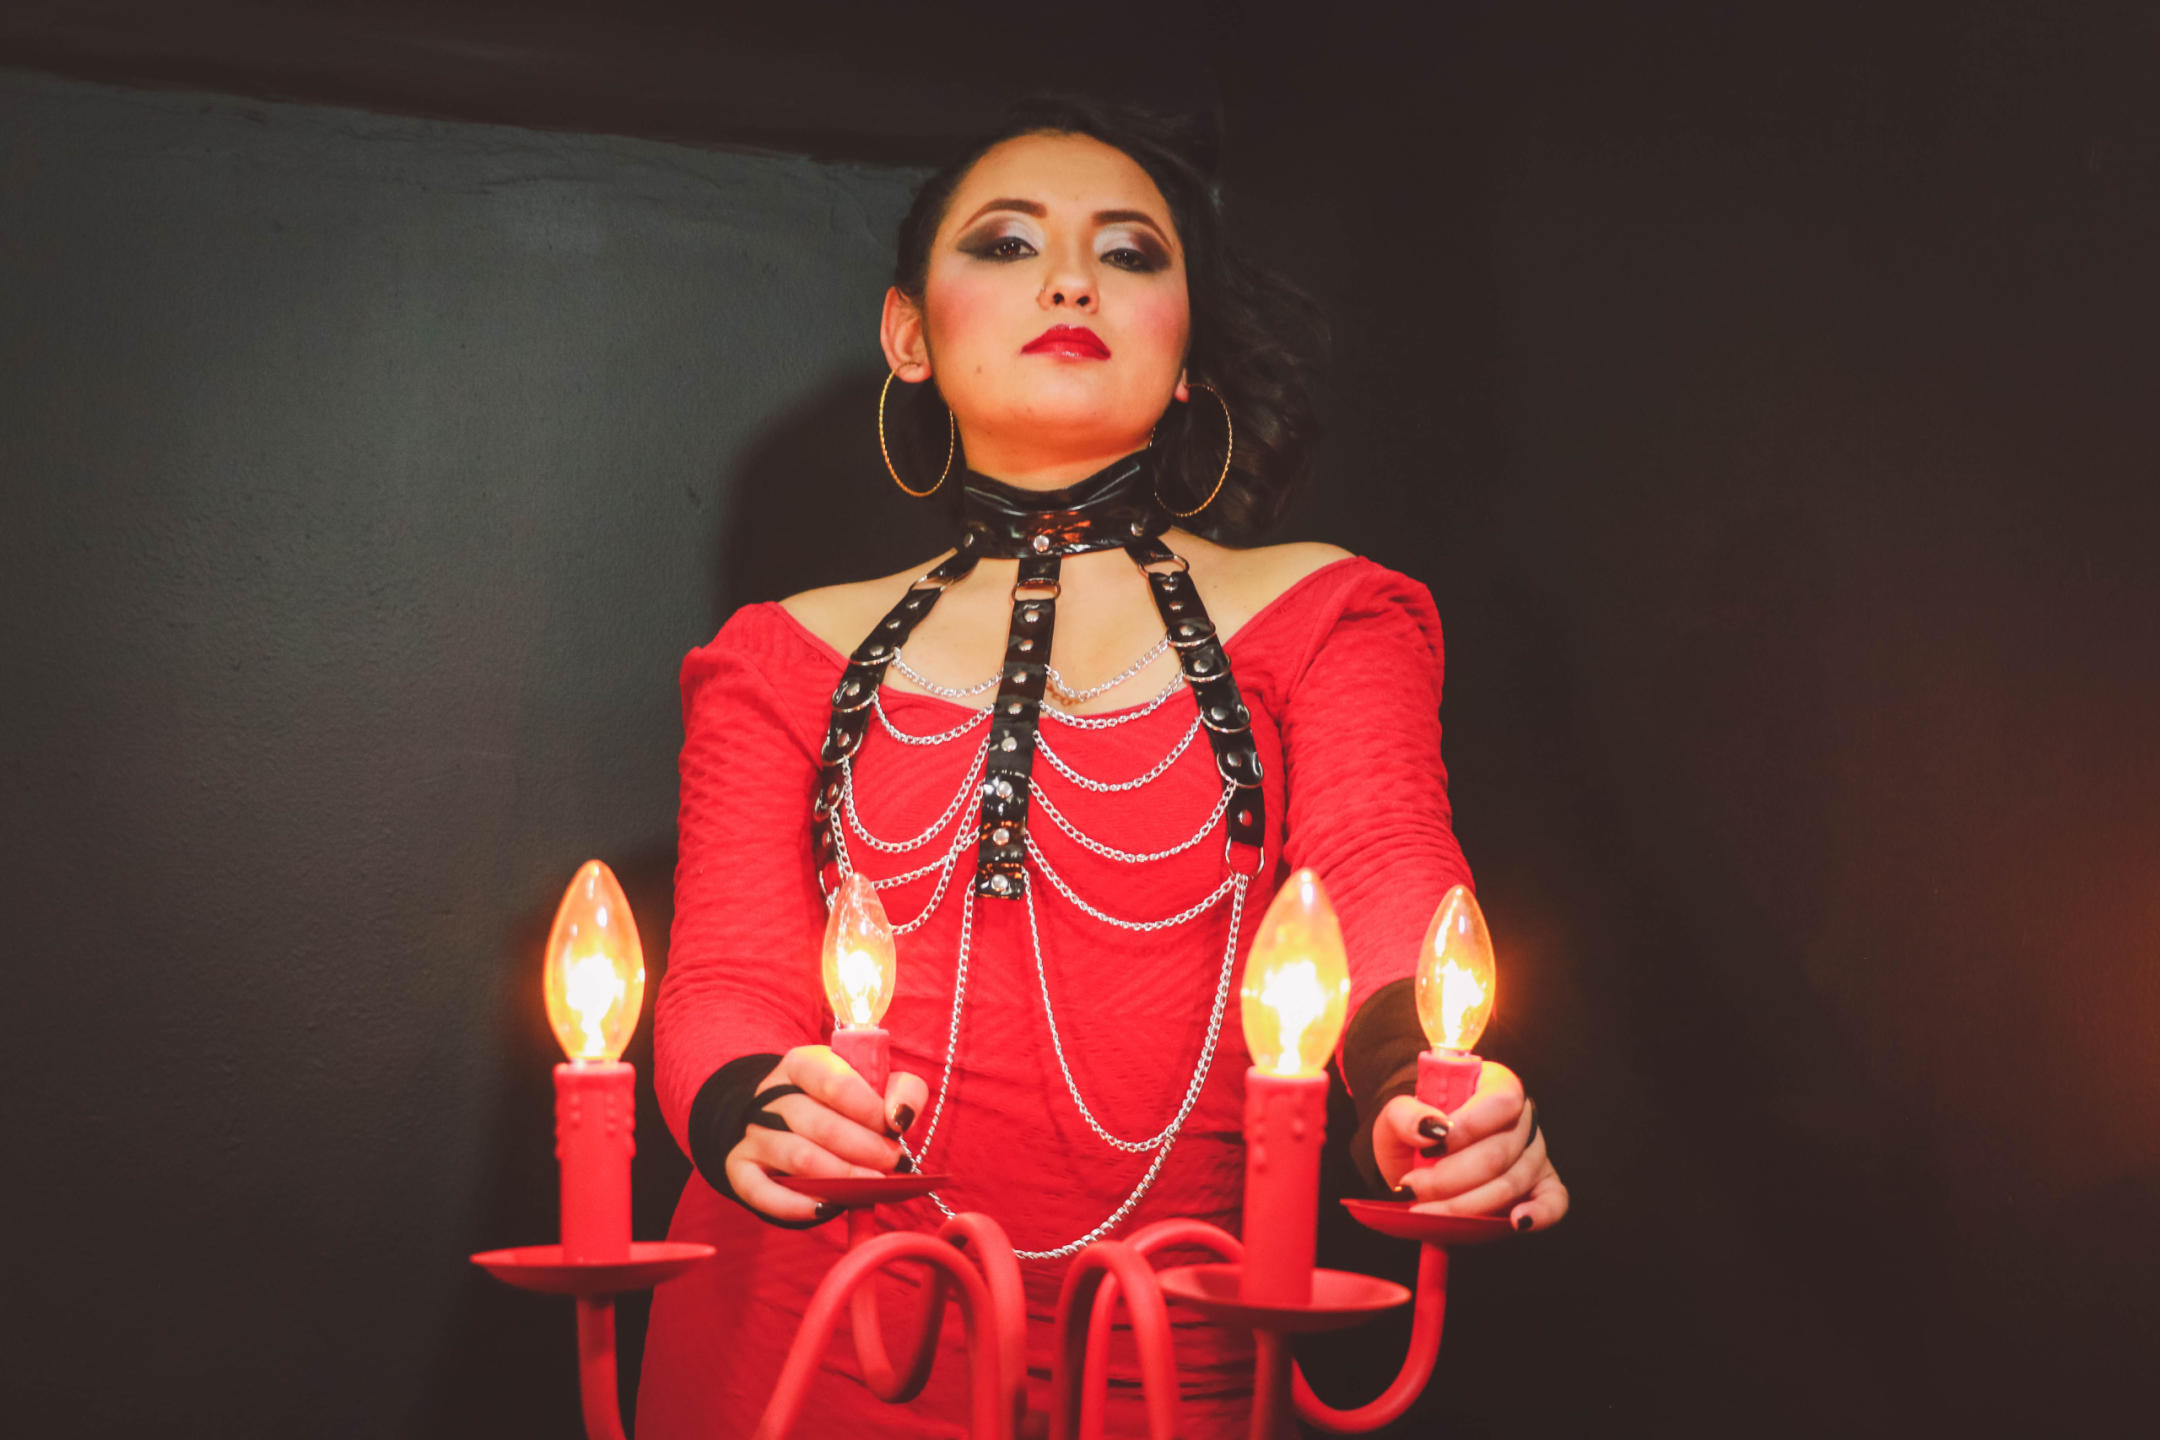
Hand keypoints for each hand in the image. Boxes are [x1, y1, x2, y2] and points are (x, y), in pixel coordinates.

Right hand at [724, 1044, 930, 1223]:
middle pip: (820, 1124)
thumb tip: (900, 1117)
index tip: (894, 1128)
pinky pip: (763, 1193)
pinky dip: (797, 1206)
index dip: (868, 1108)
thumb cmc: (840, 1104)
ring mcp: (752, 1134)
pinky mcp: (740, 1170)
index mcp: (802, 1064)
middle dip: (864, 1148)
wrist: (780, 1122)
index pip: (834, 1082)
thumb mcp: (873, 1084)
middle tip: (892, 1163)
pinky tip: (827, 1208)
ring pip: (798, 1157)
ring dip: (842, 1176)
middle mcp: (770, 1096)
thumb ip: (901, 1090)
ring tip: (873, 1185)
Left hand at [1373, 1060, 1568, 1231]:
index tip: (1429, 1148)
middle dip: (1451, 1178)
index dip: (1468, 1128)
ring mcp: (1535, 1154)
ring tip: (1426, 1209)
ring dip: (1465, 1204)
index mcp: (1494, 1084)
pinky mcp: (1542, 1186)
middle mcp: (1522, 1118)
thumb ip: (1405, 1114)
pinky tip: (1516, 1221)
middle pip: (1500, 1152)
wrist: (1416, 1160)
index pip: (1500, 1101)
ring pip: (1511, 1183)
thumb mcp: (1396, 1116)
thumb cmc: (1413, 1132)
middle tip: (1413, 1187)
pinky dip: (1538, 1214)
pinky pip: (1554, 1201)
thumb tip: (1431, 1127)